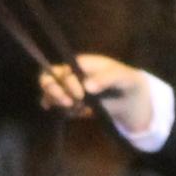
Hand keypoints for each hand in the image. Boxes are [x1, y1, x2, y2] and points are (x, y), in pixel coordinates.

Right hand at [39, 54, 154, 134]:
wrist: (129, 97)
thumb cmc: (124, 80)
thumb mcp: (121, 76)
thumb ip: (105, 78)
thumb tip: (87, 87)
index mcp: (80, 63)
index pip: (62, 70)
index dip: (67, 82)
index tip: (81, 95)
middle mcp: (70, 74)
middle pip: (47, 78)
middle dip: (53, 91)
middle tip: (69, 103)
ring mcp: (67, 88)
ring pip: (48, 93)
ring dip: (58, 102)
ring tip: (76, 108)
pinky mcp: (69, 102)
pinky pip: (56, 106)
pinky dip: (62, 111)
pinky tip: (76, 112)